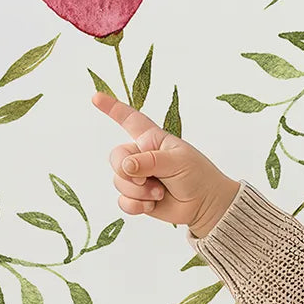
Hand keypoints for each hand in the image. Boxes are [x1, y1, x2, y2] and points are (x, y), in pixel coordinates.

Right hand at [90, 91, 234, 234]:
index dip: (112, 108)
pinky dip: (135, 205)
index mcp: (152, 140)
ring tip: (160, 193)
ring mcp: (139, 178)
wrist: (207, 205)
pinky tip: (151, 204)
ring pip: (118, 181)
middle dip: (127, 171)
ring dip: (139, 191)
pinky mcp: (139, 198)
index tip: (95, 98)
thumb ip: (149, 161)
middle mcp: (142, 156)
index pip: (129, 120)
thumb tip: (126, 166)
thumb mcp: (177, 161)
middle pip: (115, 157)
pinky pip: (123, 201)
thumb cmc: (198, 176)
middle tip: (147, 179)